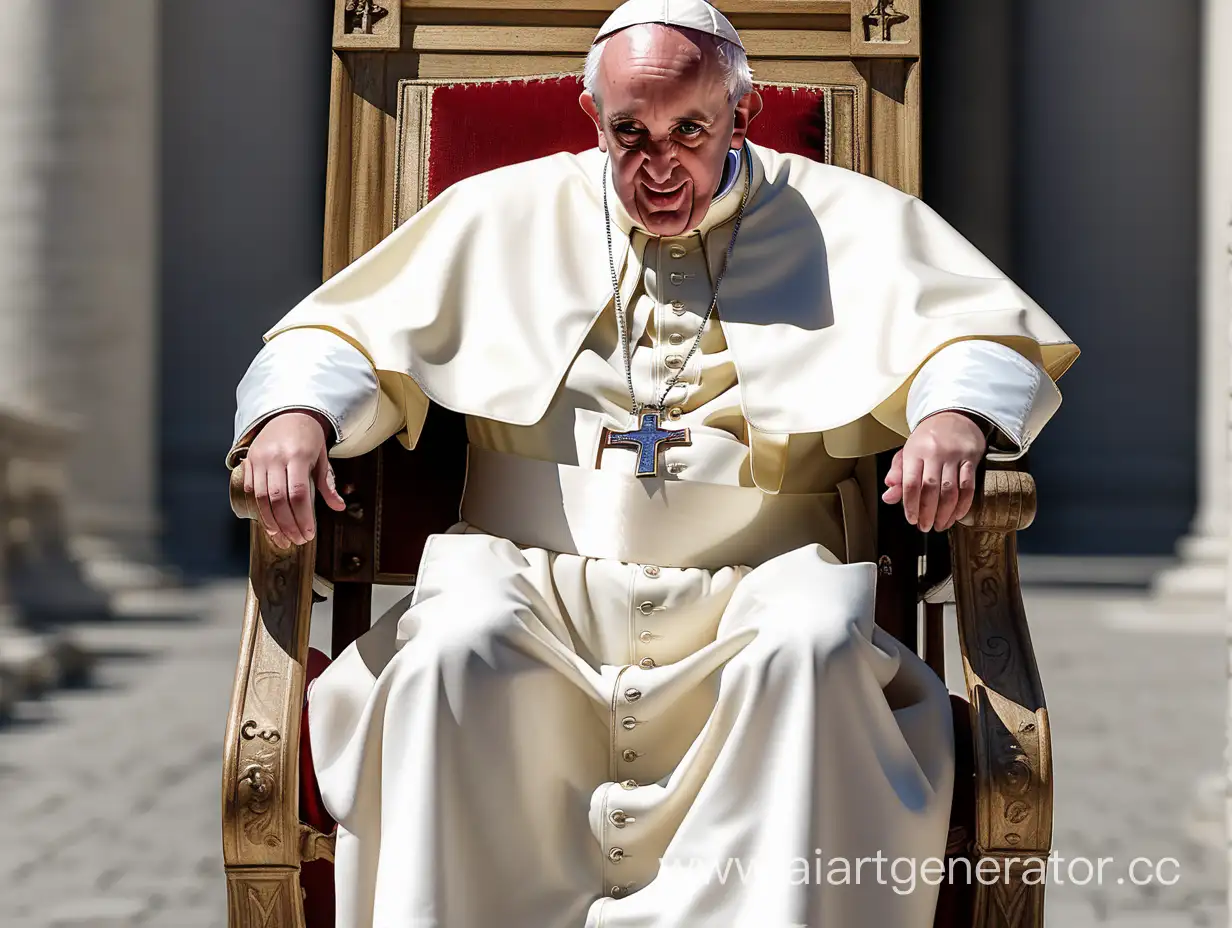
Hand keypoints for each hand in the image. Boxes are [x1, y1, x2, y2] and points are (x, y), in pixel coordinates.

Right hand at [242, 411, 345, 546]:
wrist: (288, 413)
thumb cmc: (308, 438)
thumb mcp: (322, 457)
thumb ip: (327, 484)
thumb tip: (339, 507)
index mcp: (298, 455)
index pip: (298, 492)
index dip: (303, 516)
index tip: (309, 533)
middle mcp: (276, 457)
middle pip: (278, 499)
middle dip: (288, 524)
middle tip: (298, 540)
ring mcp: (260, 459)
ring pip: (262, 498)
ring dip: (272, 523)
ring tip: (284, 539)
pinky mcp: (250, 462)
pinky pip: (251, 491)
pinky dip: (259, 511)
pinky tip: (269, 525)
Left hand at [881, 411, 985, 531]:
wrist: (952, 416)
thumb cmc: (927, 439)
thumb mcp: (906, 453)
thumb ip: (897, 476)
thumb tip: (888, 497)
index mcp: (914, 452)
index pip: (910, 484)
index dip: (910, 505)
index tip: (911, 519)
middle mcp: (934, 453)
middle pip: (930, 489)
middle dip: (927, 512)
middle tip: (925, 527)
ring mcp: (954, 455)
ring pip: (950, 490)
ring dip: (945, 512)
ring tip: (940, 525)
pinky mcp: (971, 458)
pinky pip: (968, 486)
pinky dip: (963, 504)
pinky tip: (956, 515)